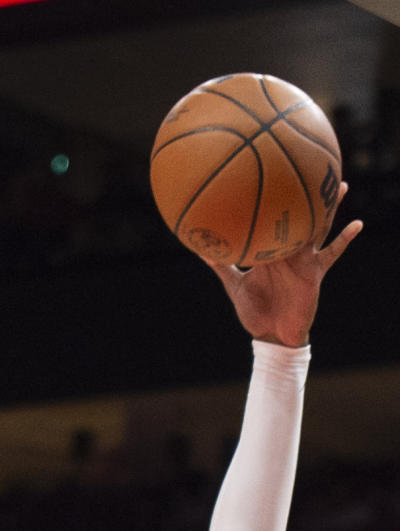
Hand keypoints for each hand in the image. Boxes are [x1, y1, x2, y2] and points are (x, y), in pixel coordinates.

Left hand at [206, 182, 362, 346]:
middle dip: (305, 195)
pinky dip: (344, 240)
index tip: (272, 177)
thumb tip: (202, 251)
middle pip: (299, 217)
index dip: (274, 203)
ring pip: (319, 227)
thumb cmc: (254, 312)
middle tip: (312, 166)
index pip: (272, 221)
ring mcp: (304, 259)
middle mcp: (288, 250)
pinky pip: (332, 253)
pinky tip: (357, 225)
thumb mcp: (235, 286)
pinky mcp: (315, 272)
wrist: (271, 335)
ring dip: (330, 207)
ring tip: (342, 185)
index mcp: (269, 250)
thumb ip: (222, 267)